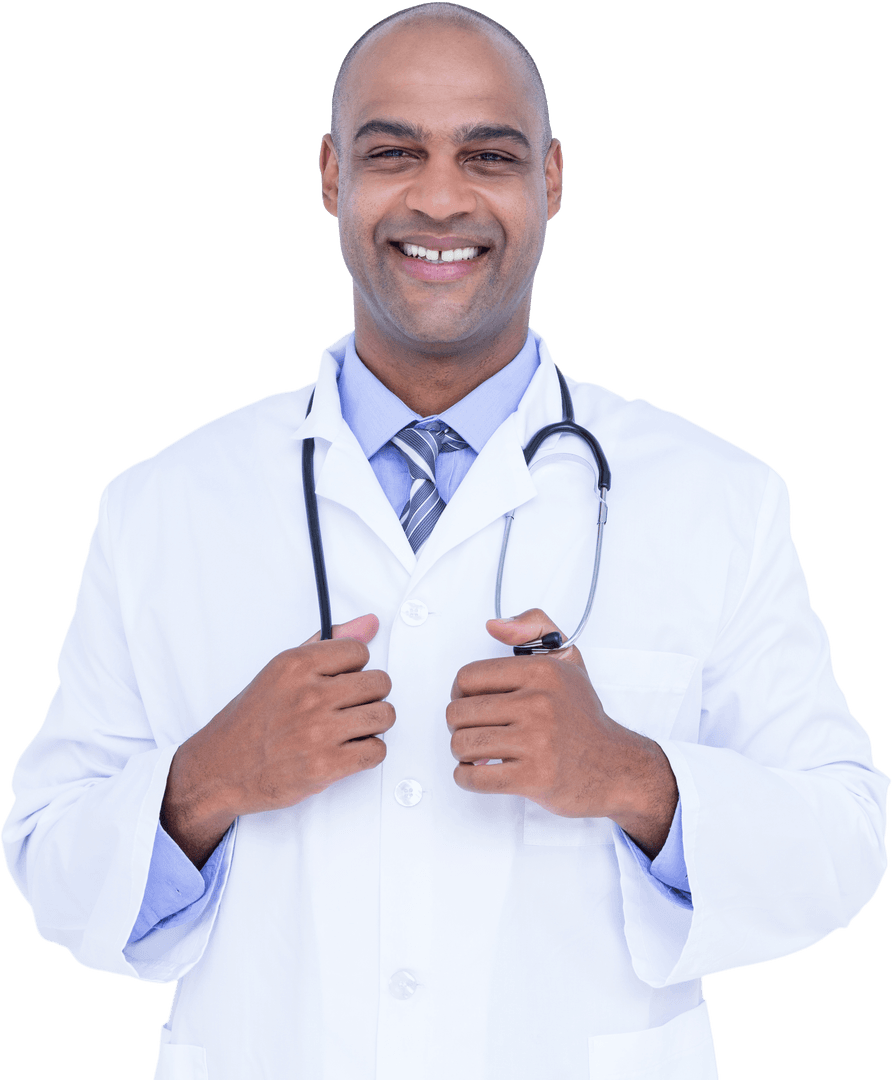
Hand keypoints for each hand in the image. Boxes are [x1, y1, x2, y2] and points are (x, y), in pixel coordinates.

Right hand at [162, 613, 393, 865]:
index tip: (341, 681)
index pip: (360, 651)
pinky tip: (348, 750)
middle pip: (379, 683)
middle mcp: (308, 694)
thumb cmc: (250, 721)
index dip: (355, 668)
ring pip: (384, 716)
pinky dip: (368, 752)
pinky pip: (376, 750)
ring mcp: (318, 731)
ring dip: (373, 724)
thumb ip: (328, 643)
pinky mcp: (326, 766)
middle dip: (369, 696)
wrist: (220, 770)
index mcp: (295, 665)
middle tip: (349, 708)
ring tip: (351, 729)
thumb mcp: (281, 672)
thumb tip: (370, 623)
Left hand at [447, 609, 677, 856]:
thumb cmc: (583, 717)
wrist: (616, 767)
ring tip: (478, 752)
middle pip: (459, 712)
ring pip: (462, 744)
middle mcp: (540, 703)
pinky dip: (466, 777)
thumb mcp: (568, 660)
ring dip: (462, 753)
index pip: (469, 677)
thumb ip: (534, 628)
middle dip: (458, 725)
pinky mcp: (535, 778)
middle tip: (475, 730)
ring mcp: (537, 742)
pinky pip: (475, 778)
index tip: (470, 702)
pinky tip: (479, 771)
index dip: (460, 693)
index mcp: (542, 672)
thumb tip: (493, 625)